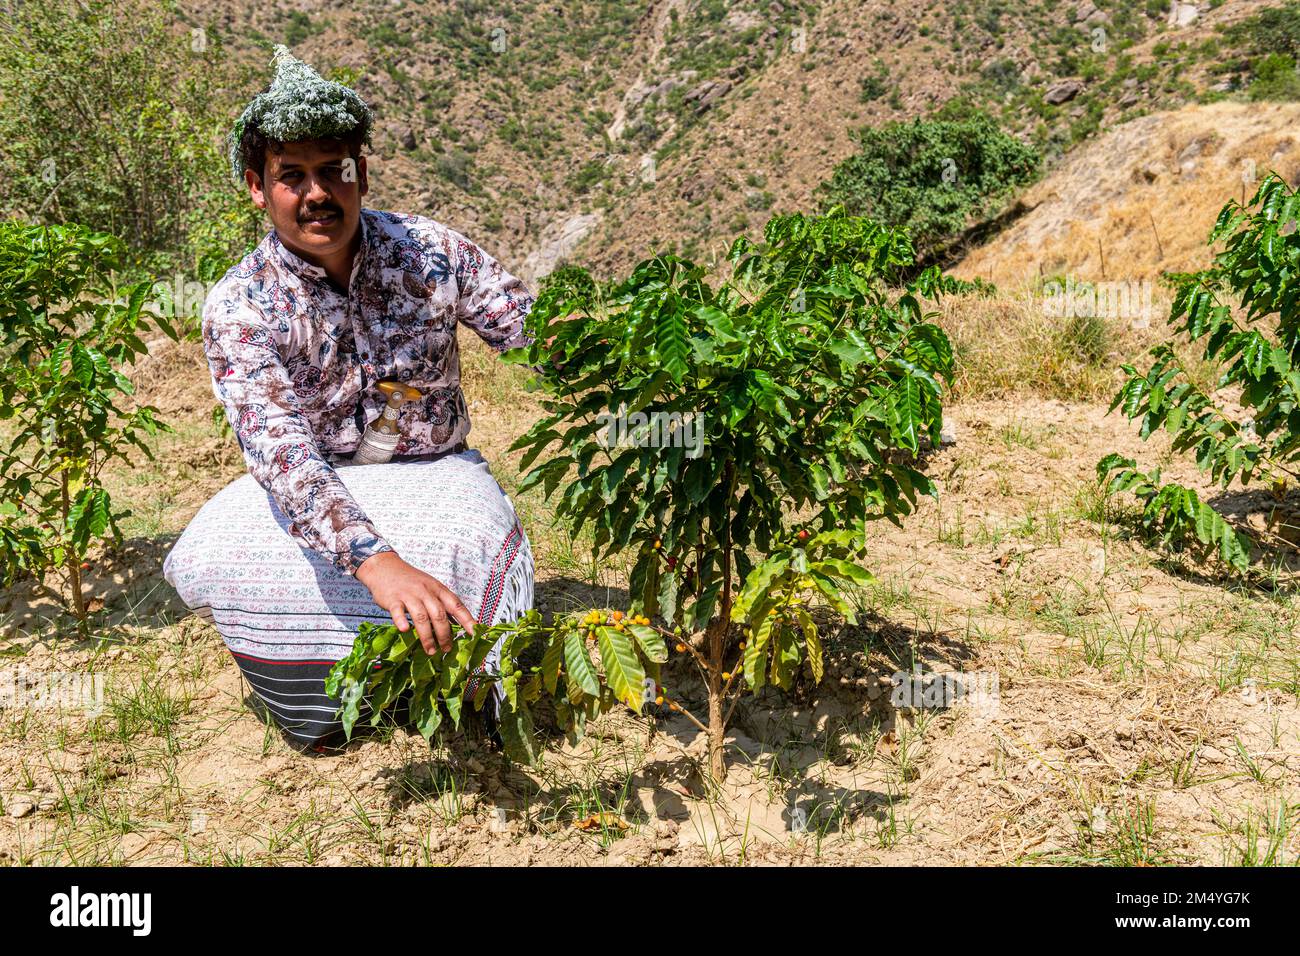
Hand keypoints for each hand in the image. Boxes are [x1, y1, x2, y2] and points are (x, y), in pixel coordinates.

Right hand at [355, 551, 475, 653]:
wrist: (385, 567)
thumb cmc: (411, 581)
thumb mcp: (431, 587)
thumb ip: (441, 604)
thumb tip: (457, 625)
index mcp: (438, 589)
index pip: (456, 605)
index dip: (467, 619)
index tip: (475, 632)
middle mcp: (426, 591)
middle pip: (439, 615)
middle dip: (445, 634)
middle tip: (447, 649)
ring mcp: (409, 595)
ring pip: (421, 617)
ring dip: (427, 636)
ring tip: (431, 650)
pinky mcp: (393, 599)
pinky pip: (398, 611)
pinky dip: (402, 621)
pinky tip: (404, 630)